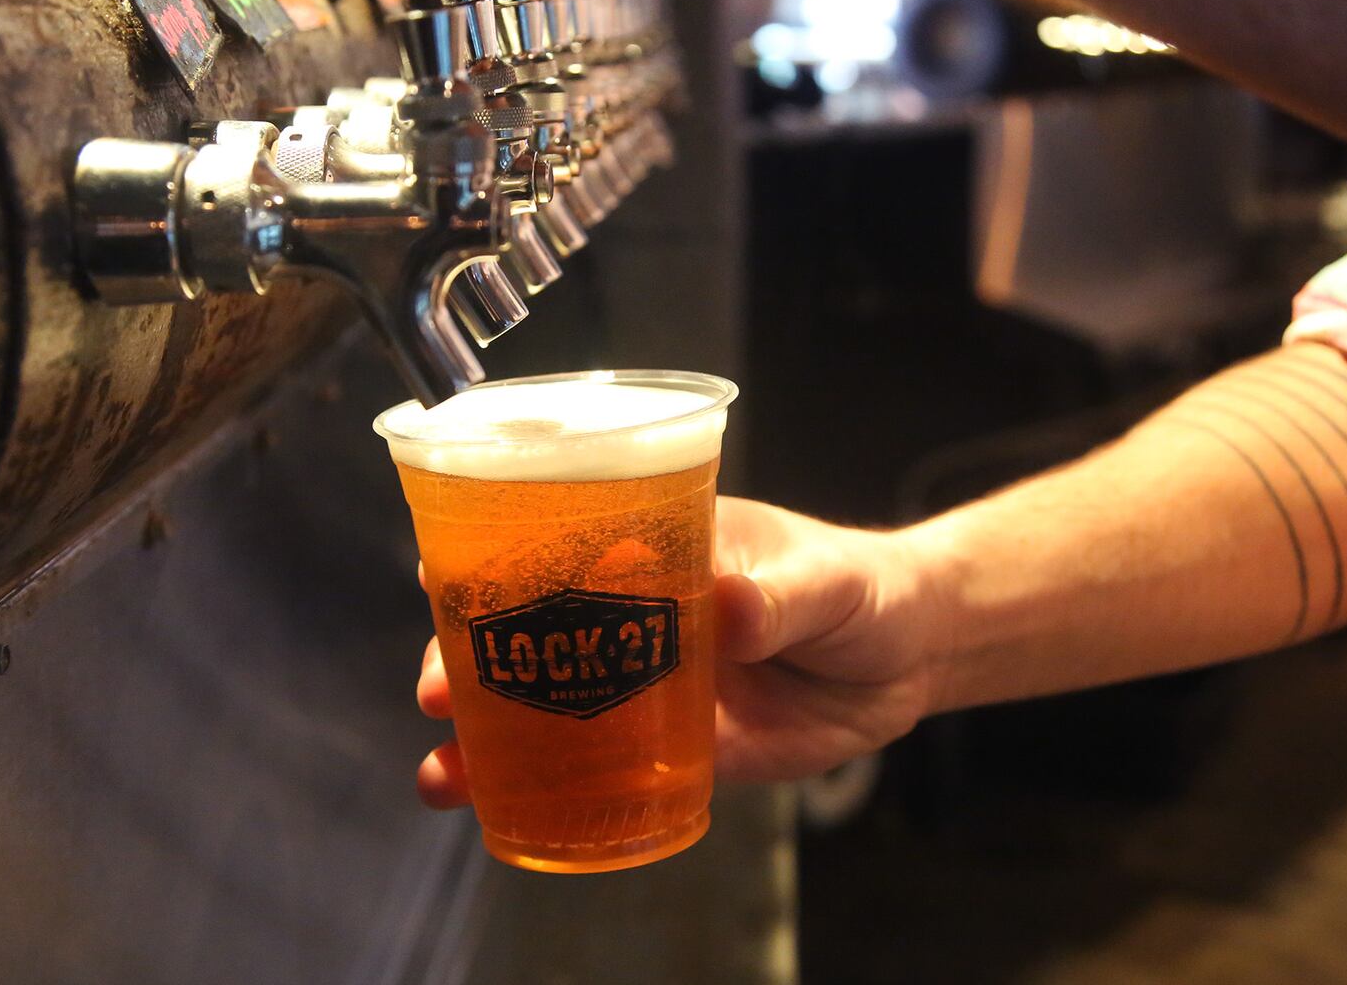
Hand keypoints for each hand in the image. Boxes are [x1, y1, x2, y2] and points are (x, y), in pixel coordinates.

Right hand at [415, 495, 936, 807]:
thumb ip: (778, 596)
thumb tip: (724, 606)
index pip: (555, 538)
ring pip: (546, 700)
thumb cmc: (860, 587)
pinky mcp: (670, 745)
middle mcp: (633, 609)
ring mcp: (645, 680)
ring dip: (486, 731)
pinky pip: (595, 768)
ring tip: (444, 768)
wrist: (907, 661)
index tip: (439, 578)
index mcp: (656, 544)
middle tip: (439, 692)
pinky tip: (494, 809)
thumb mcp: (826, 579)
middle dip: (469, 654)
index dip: (491, 558)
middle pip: (530, 626)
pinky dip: (543, 787)